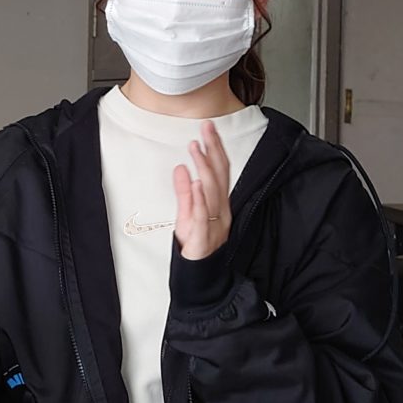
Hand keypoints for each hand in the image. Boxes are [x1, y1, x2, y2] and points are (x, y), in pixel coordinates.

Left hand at [172, 120, 231, 261]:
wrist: (200, 275)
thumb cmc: (195, 244)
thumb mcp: (186, 213)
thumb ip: (184, 192)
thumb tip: (181, 167)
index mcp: (219, 203)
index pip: (220, 171)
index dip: (215, 149)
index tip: (208, 129)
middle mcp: (221, 210)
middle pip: (220, 175)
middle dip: (214, 149)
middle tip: (206, 128)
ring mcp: (214, 223)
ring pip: (212, 191)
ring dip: (204, 167)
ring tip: (196, 148)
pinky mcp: (203, 236)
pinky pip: (203, 215)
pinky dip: (200, 199)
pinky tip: (196, 183)